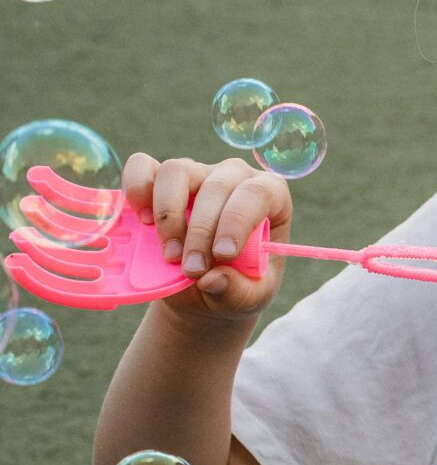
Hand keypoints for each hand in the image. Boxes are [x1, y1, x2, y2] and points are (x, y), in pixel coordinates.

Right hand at [121, 153, 291, 322]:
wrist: (203, 290)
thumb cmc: (236, 285)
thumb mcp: (248, 298)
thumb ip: (238, 291)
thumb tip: (213, 279)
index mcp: (271, 197)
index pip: (257, 194)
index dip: (236, 222)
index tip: (222, 255)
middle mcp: (235, 176)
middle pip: (216, 186)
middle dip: (200, 232)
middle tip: (191, 269)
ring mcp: (196, 172)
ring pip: (177, 172)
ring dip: (168, 215)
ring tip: (168, 253)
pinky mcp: (159, 178)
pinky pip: (142, 166)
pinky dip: (137, 188)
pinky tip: (143, 221)